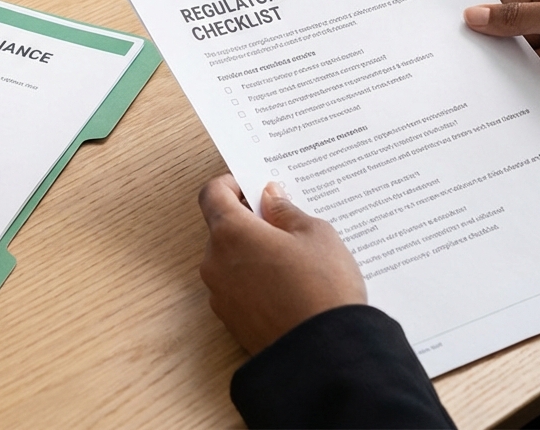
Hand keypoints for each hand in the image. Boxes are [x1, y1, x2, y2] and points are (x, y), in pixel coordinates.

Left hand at [198, 174, 365, 354]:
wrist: (327, 356)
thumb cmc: (322, 288)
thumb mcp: (315, 234)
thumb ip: (285, 211)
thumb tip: (269, 199)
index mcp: (230, 232)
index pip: (212, 194)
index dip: (231, 184)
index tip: (253, 186)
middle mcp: (215, 262)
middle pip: (221, 228)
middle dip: (248, 221)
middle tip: (283, 223)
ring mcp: (220, 295)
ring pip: (230, 260)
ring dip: (252, 252)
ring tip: (292, 259)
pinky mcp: (231, 322)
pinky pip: (238, 288)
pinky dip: (254, 280)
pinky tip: (287, 287)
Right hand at [465, 0, 539, 74]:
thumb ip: (518, 15)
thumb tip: (477, 15)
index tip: (455, 4)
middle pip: (506, 8)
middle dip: (486, 22)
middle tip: (462, 33)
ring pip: (518, 36)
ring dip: (502, 47)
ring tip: (480, 55)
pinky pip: (534, 60)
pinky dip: (520, 67)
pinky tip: (505, 71)